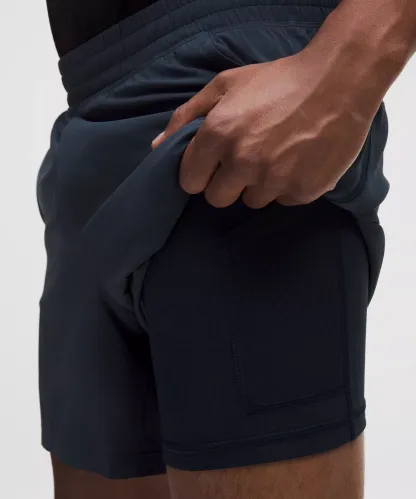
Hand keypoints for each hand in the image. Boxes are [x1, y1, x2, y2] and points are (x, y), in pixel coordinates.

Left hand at [151, 51, 374, 207]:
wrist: (340, 81)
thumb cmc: (278, 80)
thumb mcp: (226, 84)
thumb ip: (187, 116)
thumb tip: (157, 147)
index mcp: (218, 134)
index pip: (190, 182)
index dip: (198, 174)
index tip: (211, 166)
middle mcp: (243, 161)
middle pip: (216, 199)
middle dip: (225, 183)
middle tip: (245, 160)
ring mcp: (274, 180)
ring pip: (251, 201)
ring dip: (258, 184)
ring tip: (276, 155)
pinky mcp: (302, 191)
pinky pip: (282, 200)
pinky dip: (286, 186)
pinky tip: (297, 161)